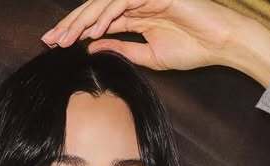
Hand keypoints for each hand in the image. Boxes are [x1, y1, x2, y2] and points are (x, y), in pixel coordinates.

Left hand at [41, 0, 242, 72]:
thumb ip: (122, 49)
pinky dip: (106, 14)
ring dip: (83, 21)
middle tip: (50, 41)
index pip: (98, 21)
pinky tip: (93, 31)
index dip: (76, 32)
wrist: (219, 42)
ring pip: (104, 2)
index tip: (56, 46)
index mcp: (134, 15)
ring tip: (65, 38)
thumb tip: (93, 49)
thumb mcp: (149, 56)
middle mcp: (135, 1)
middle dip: (70, 25)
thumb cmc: (192, 49)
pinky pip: (122, 0)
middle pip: (95, 9)